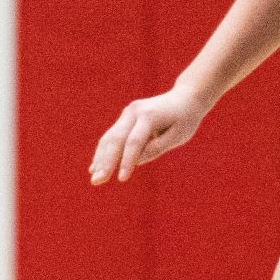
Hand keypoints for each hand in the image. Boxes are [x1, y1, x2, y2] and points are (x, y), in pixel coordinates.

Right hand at [91, 88, 209, 184]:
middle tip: (97, 181)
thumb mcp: (178, 135)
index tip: (122, 179)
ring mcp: (127, 113)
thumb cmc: (185, 119)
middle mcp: (134, 112)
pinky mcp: (125, 118)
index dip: (127, 161)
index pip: (134, 141)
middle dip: (105, 162)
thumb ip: (157, 147)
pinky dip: (103, 153)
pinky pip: (111, 136)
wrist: (184, 98)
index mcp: (149, 115)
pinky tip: (94, 168)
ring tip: (94, 179)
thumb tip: (136, 161)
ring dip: (100, 159)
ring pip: (109, 138)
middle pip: (116, 139)